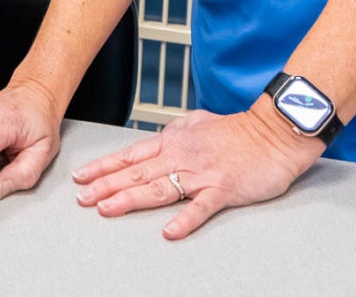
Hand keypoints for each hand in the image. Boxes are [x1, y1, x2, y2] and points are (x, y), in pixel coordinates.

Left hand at [71, 98, 321, 238]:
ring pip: (158, 188)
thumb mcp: (198, 123)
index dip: (104, 166)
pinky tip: (169, 231)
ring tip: (107, 209)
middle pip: (136, 173)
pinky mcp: (222, 188)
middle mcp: (181, 156)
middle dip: (106, 185)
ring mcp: (201, 173)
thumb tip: (160, 138)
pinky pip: (200, 207)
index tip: (82, 176)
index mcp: (173, 141)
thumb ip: (176, 133)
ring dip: (130, 198)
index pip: (131, 155)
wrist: (273, 132)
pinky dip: (184, 219)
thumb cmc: (239, 131)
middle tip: (82, 198)